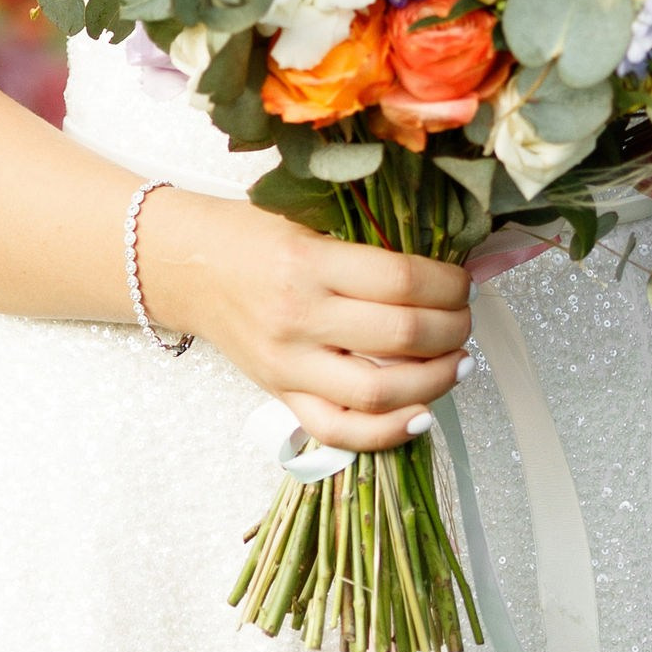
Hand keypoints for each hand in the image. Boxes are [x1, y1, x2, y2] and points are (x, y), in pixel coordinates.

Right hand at [138, 189, 472, 449]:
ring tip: (457, 362)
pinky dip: (387, 432)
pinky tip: (421, 415)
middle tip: (465, 319)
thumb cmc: (252, 236)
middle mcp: (299, 318)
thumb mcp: (310, 220)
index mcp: (309, 263)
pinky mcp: (280, 394)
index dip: (449, 285)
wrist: (186, 266)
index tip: (462, 281)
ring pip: (379, 393)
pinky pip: (338, 431)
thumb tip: (458, 261)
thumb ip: (373, 244)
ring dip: (436, 381)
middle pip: (402, 336)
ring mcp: (288, 365)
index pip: (403, 281)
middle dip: (453, 329)